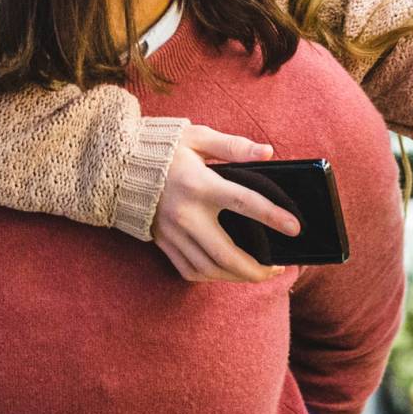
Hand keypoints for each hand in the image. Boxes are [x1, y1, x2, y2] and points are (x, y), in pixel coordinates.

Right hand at [152, 123, 300, 282]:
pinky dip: (212, 276)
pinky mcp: (162, 243)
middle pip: (226, 253)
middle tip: (279, 269)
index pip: (244, 203)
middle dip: (256, 268)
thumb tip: (267, 152)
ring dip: (236, 277)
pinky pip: (189, 270)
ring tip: (259, 273)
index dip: (272, 216)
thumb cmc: (164, 147)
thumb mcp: (198, 137)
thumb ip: (234, 146)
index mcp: (199, 184)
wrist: (117, 164)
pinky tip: (228, 272)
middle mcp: (186, 214)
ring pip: (209, 268)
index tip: (295, 228)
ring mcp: (172, 233)